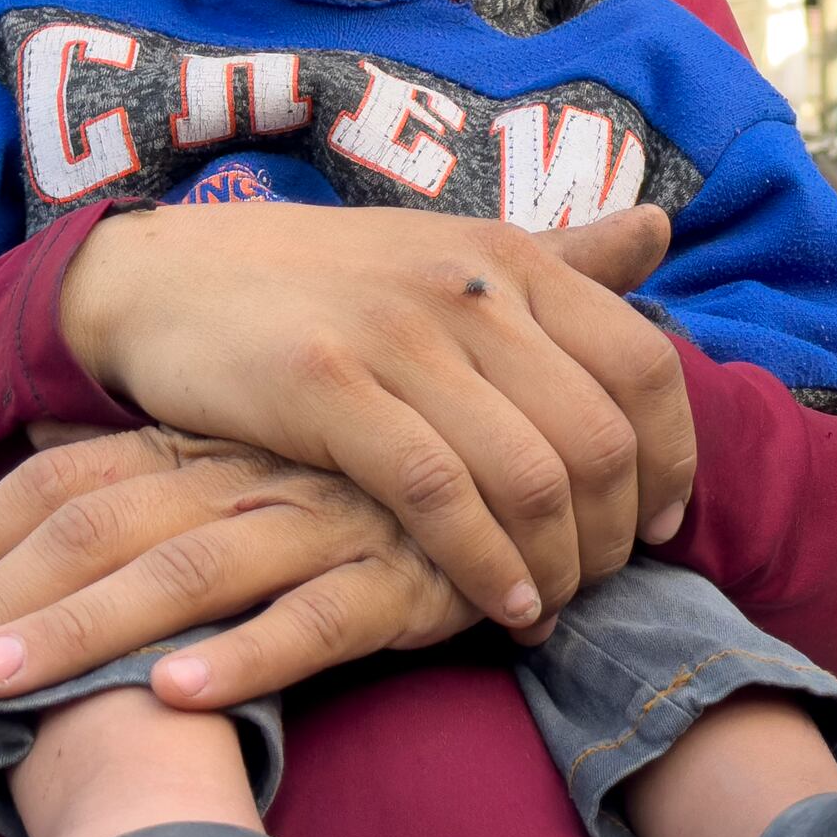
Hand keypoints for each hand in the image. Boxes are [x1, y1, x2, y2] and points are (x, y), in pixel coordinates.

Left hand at [0, 430, 494, 716]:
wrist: (541, 476)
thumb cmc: (373, 487)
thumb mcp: (255, 463)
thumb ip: (157, 468)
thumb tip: (39, 467)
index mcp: (203, 442)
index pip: (57, 482)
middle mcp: (250, 471)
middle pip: (91, 531)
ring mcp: (326, 521)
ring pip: (183, 575)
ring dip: (80, 634)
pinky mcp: (406, 578)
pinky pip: (320, 619)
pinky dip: (247, 657)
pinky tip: (173, 694)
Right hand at [50, 204, 697, 632]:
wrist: (163, 279)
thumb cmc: (321, 283)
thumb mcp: (446, 251)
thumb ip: (560, 257)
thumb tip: (659, 227)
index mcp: (513, 256)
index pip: (644, 366)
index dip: (672, 458)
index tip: (664, 525)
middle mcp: (470, 286)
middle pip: (598, 436)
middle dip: (616, 532)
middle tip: (600, 585)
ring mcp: (400, 334)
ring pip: (530, 474)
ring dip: (557, 565)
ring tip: (547, 608)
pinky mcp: (328, 388)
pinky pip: (439, 495)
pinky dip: (485, 564)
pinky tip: (497, 606)